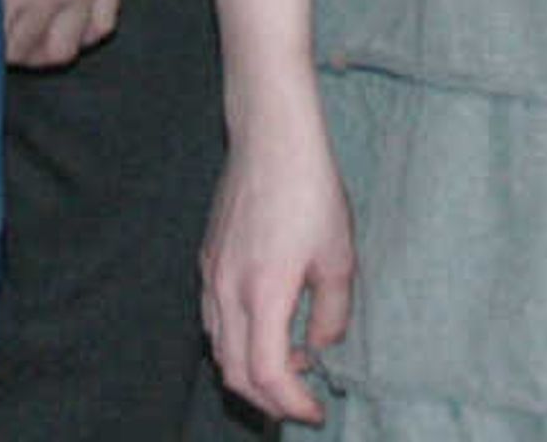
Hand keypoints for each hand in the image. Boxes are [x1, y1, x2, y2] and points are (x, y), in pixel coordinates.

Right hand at [200, 107, 353, 424]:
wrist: (271, 136)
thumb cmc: (310, 190)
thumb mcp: (338, 256)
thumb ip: (331, 314)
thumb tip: (319, 349)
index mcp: (262, 291)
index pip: (266, 374)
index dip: (291, 403)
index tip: (317, 410)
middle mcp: (227, 289)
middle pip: (235, 372)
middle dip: (269, 399)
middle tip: (303, 399)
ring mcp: (211, 273)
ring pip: (219, 348)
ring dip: (250, 372)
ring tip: (290, 365)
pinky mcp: (208, 258)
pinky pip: (214, 320)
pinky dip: (237, 342)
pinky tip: (268, 327)